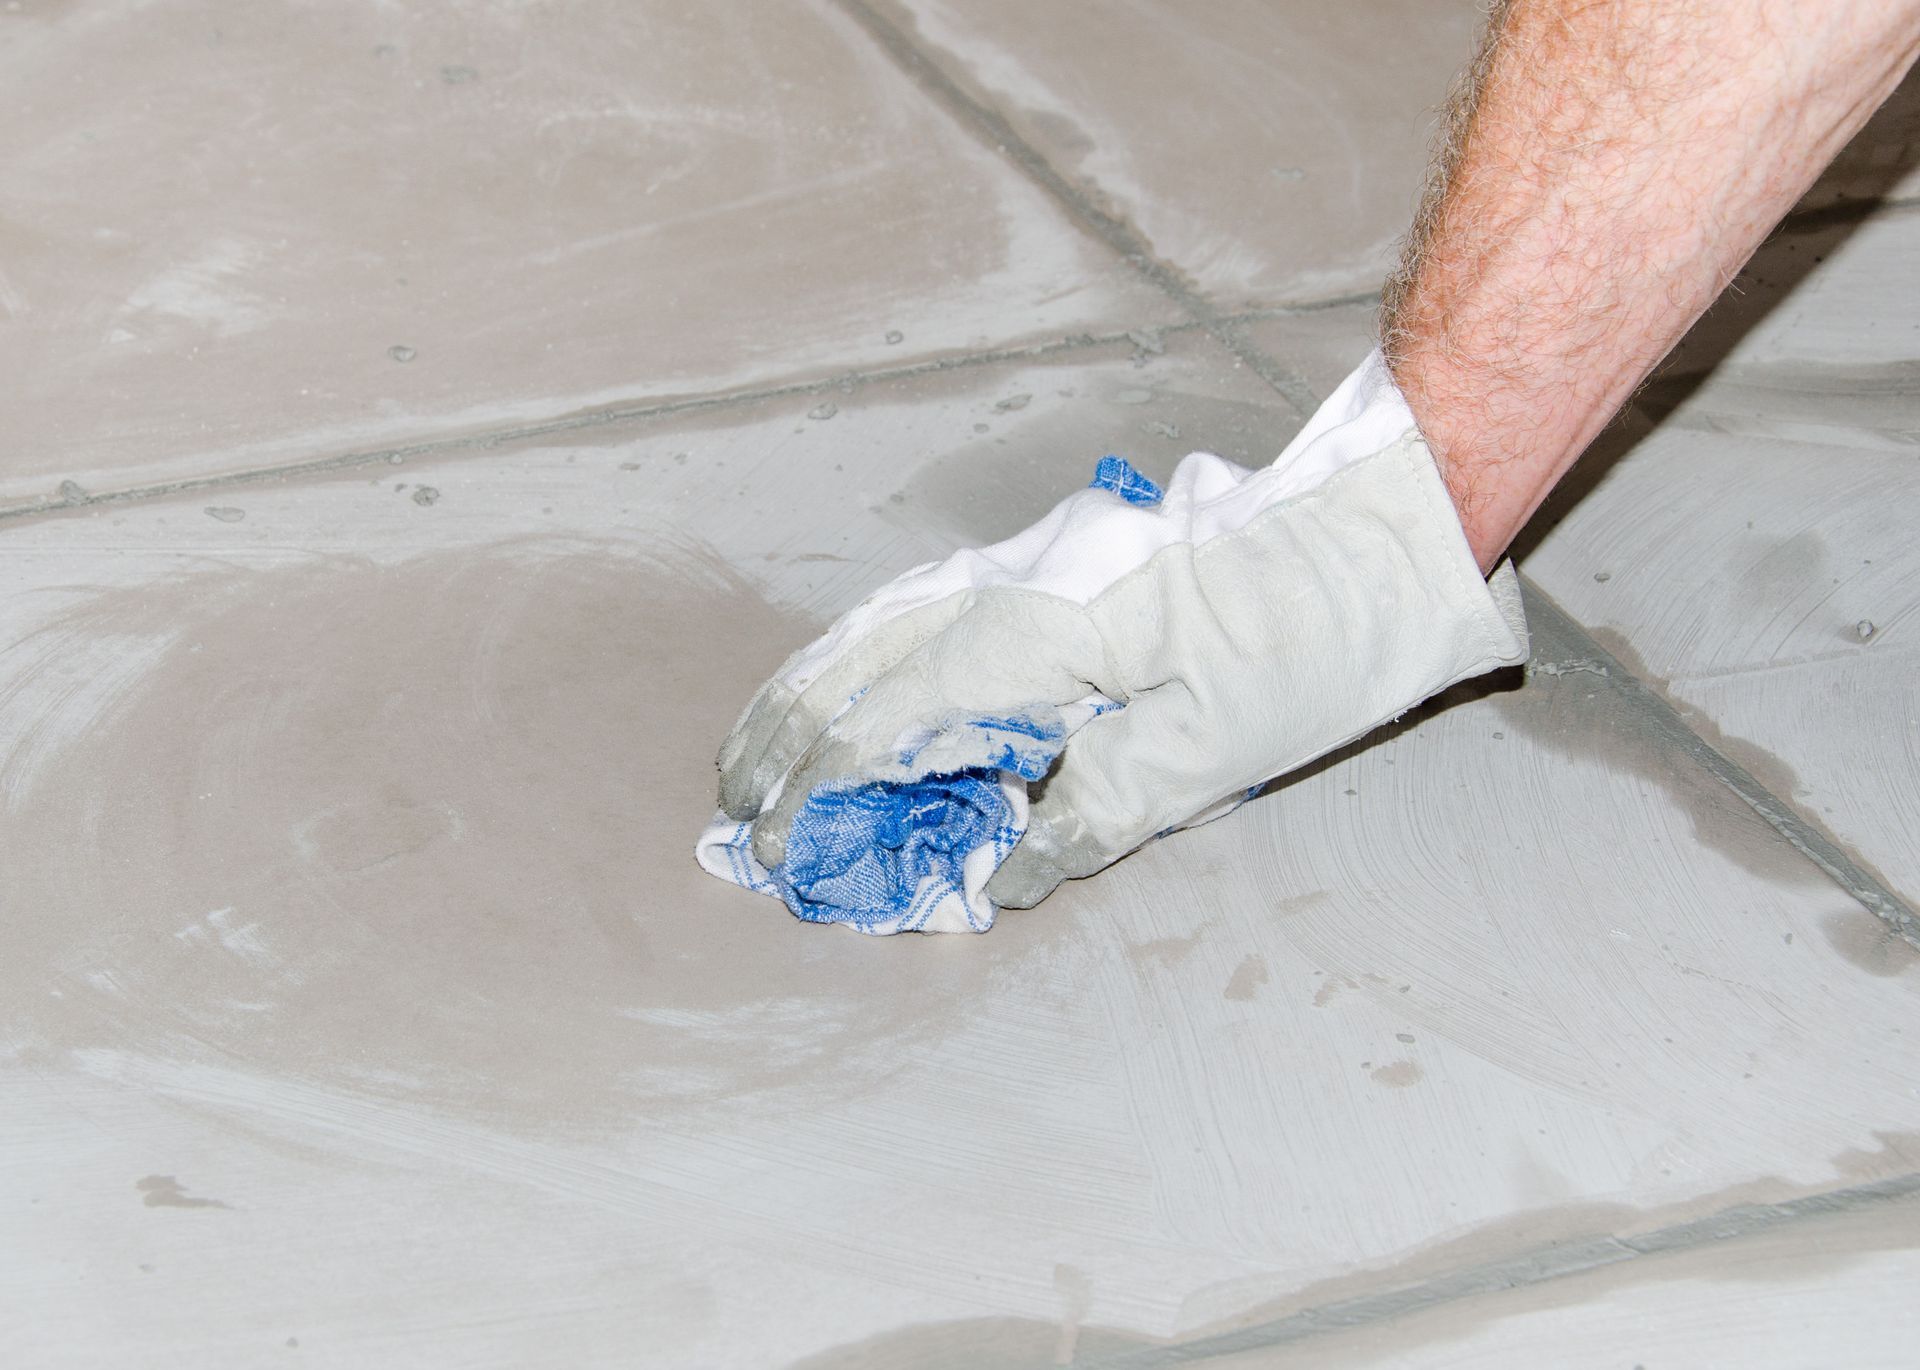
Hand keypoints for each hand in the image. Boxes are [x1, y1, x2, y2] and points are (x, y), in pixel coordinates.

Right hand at [716, 352, 1528, 910]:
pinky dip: (871, 651)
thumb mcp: (1219, 748)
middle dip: (792, 732)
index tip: (783, 850)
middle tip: (736, 803)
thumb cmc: (1315, 634)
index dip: (828, 788)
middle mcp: (1021, 579)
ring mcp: (1037, 559)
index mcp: (1049, 627)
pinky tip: (857, 676)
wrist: (1380, 522)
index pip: (899, 714)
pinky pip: (932, 602)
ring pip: (887, 617)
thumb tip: (1006, 870)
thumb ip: (1096, 806)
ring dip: (818, 684)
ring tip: (765, 742)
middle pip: (869, 655)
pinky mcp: (1061, 561)